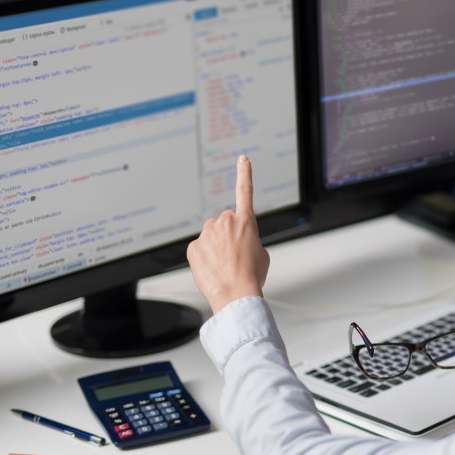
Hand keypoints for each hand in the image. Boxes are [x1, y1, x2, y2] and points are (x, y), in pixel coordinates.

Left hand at [187, 155, 269, 314]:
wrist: (235, 294)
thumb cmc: (251, 276)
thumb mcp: (261, 253)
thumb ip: (250, 239)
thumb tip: (237, 242)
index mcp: (246, 221)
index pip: (245, 190)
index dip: (245, 173)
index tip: (243, 159)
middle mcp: (225, 222)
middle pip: (225, 222)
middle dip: (228, 234)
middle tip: (235, 255)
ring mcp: (207, 233)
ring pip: (211, 235)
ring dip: (216, 245)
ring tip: (225, 264)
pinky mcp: (193, 246)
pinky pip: (199, 248)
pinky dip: (204, 257)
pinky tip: (213, 268)